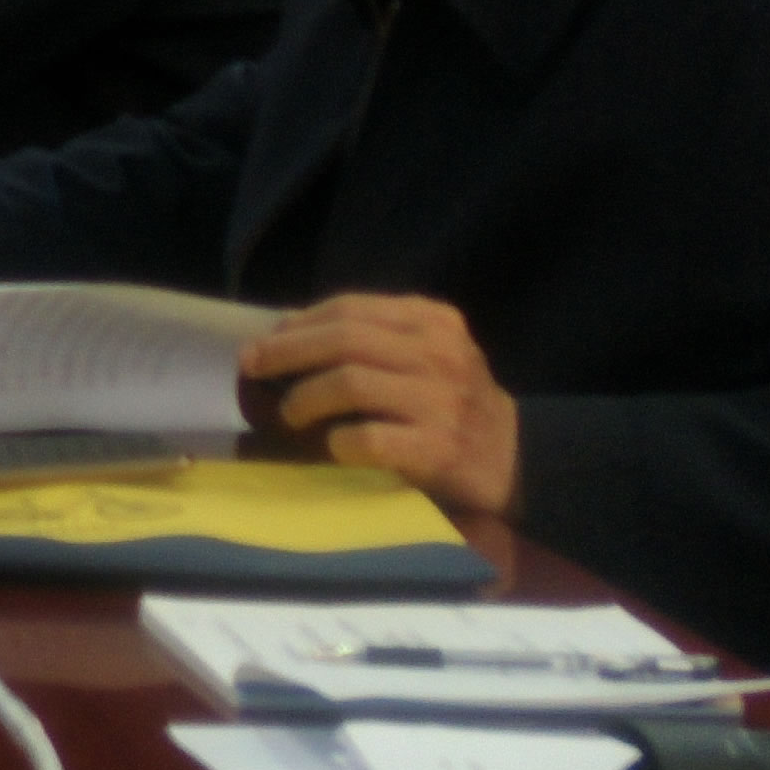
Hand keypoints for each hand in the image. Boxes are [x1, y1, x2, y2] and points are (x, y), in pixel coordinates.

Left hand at [243, 294, 520, 517]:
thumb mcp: (426, 355)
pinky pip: (367, 438)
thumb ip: (373, 338)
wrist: (518, 461)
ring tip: (289, 414)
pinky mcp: (438, 449)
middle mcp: (440, 354)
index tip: (263, 340)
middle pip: (344, 339)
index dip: (299, 323)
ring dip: (305, 398)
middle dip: (286, 351)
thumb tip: (287, 331)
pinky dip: (336, 441)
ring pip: (349, 382)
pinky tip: (329, 447)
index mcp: (434, 321)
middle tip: (252, 368)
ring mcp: (441, 401)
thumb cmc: (453, 405)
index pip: (351, 308)